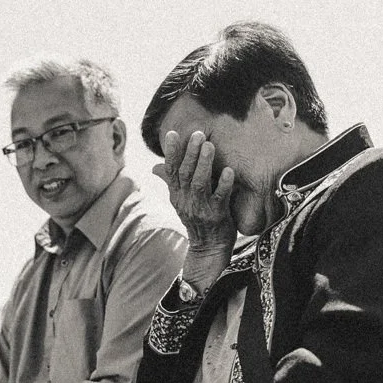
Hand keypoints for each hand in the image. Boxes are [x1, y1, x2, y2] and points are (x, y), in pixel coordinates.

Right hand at [154, 130, 236, 279]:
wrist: (208, 249)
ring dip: (204, 164)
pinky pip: (220, 198)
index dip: (171, 153)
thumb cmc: (197, 220)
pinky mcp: (217, 216)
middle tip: (197, 134)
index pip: (171, 171)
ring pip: (199, 183)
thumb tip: (154, 168)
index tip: (172, 134)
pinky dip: (223, 184)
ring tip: (209, 146)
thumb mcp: (181, 201)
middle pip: (185, 174)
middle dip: (190, 153)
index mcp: (177, 195)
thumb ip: (171, 182)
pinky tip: (228, 171)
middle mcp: (185, 200)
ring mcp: (200, 208)